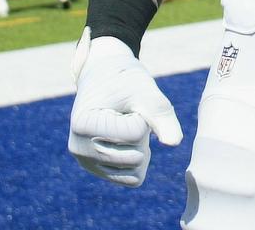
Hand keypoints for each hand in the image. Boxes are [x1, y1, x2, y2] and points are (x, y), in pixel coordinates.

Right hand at [68, 29, 182, 186]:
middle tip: (130, 113)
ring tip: (127, 124)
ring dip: (141, 146)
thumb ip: (160, 113)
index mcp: (84, 125)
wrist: (103, 76)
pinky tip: (129, 139)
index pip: (135, 134)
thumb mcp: (144, 89)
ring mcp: (86, 162)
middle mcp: (79, 149)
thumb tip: (175, 142)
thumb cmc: (123, 79)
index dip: (143, 115)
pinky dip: (138, 160)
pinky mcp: (97, 169)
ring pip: (135, 171)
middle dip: (143, 133)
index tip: (129, 103)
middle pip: (136, 156)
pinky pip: (131, 178)